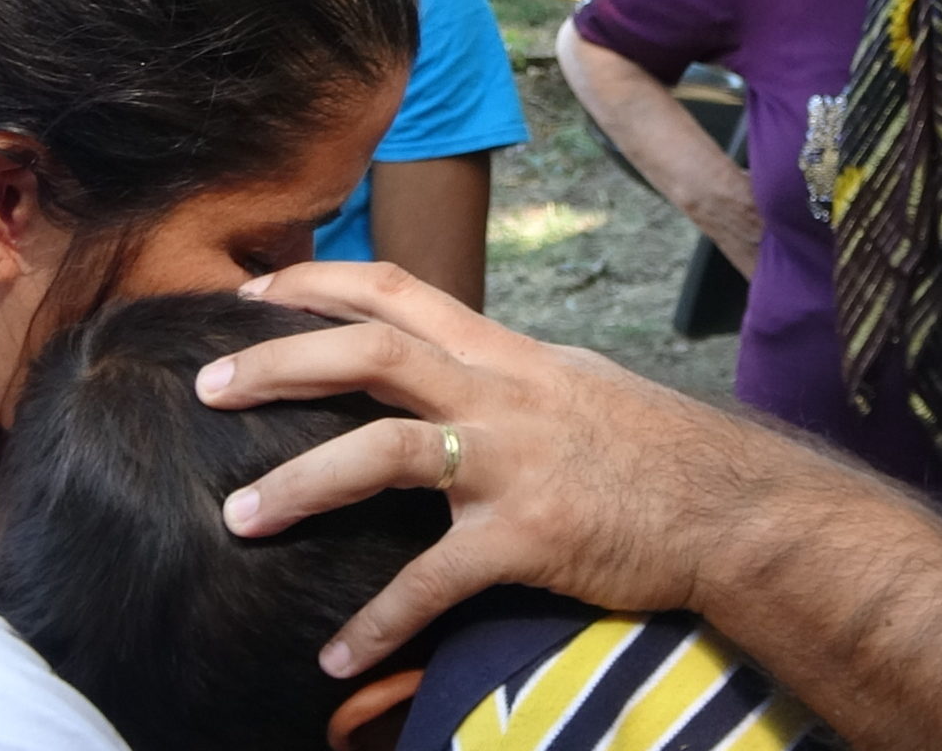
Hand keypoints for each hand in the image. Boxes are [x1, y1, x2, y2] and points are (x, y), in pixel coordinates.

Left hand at [196, 260, 842, 675]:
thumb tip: (449, 375)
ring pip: (384, 451)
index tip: (253, 292)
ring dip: (301, 482)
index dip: (320, 284)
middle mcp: (503, 392)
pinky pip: (433, 580)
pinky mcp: (530, 535)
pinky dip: (378, 621)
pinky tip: (336, 656)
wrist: (735, 507)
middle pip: (373, 350)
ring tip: (239, 516)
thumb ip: (508, 380)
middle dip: (280, 361)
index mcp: (508, 355)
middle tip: (206, 386)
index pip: (401, 291)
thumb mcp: (578, 389)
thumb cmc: (658, 453)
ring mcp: (514, 461)